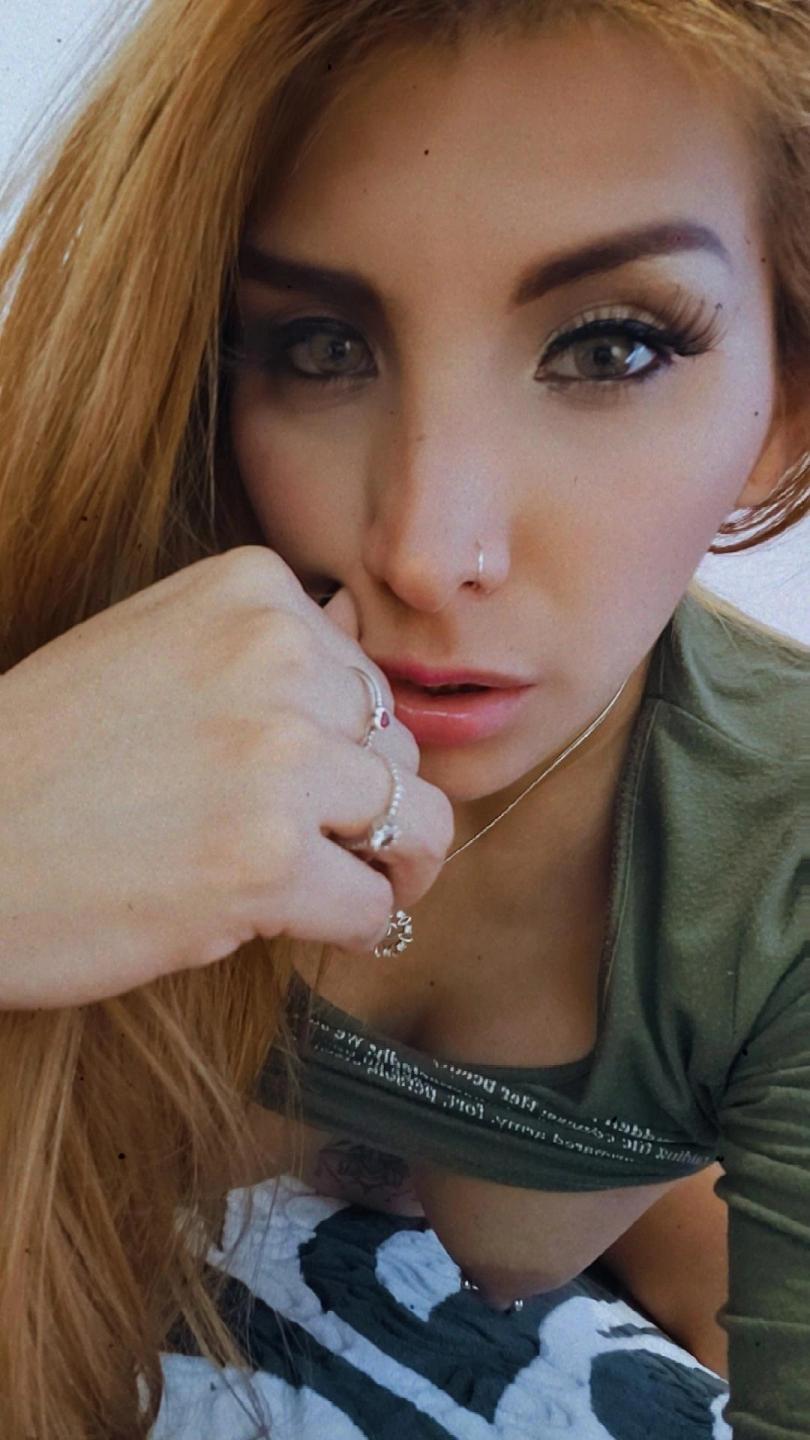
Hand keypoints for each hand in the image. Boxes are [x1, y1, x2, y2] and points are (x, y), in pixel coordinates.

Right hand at [0, 546, 453, 1008]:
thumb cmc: (41, 757)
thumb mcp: (148, 645)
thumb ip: (255, 637)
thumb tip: (355, 620)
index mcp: (248, 590)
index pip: (363, 675)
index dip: (341, 743)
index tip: (292, 781)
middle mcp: (273, 657)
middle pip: (399, 746)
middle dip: (362, 803)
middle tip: (309, 843)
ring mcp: (275, 758)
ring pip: (415, 822)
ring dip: (384, 865)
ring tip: (334, 883)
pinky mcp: (266, 861)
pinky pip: (376, 902)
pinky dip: (354, 926)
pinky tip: (300, 922)